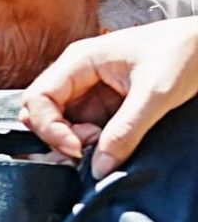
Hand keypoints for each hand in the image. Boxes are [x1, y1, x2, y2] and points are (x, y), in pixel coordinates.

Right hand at [21, 17, 197, 178]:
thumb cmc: (182, 53)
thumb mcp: (155, 94)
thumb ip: (125, 131)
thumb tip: (99, 168)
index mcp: (79, 60)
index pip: (38, 99)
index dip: (49, 129)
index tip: (78, 150)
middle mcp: (77, 75)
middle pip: (42, 114)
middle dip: (60, 138)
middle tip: (92, 149)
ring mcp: (90, 91)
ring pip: (63, 126)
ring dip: (78, 143)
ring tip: (108, 146)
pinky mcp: (106, 105)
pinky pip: (85, 129)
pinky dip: (94, 144)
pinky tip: (114, 145)